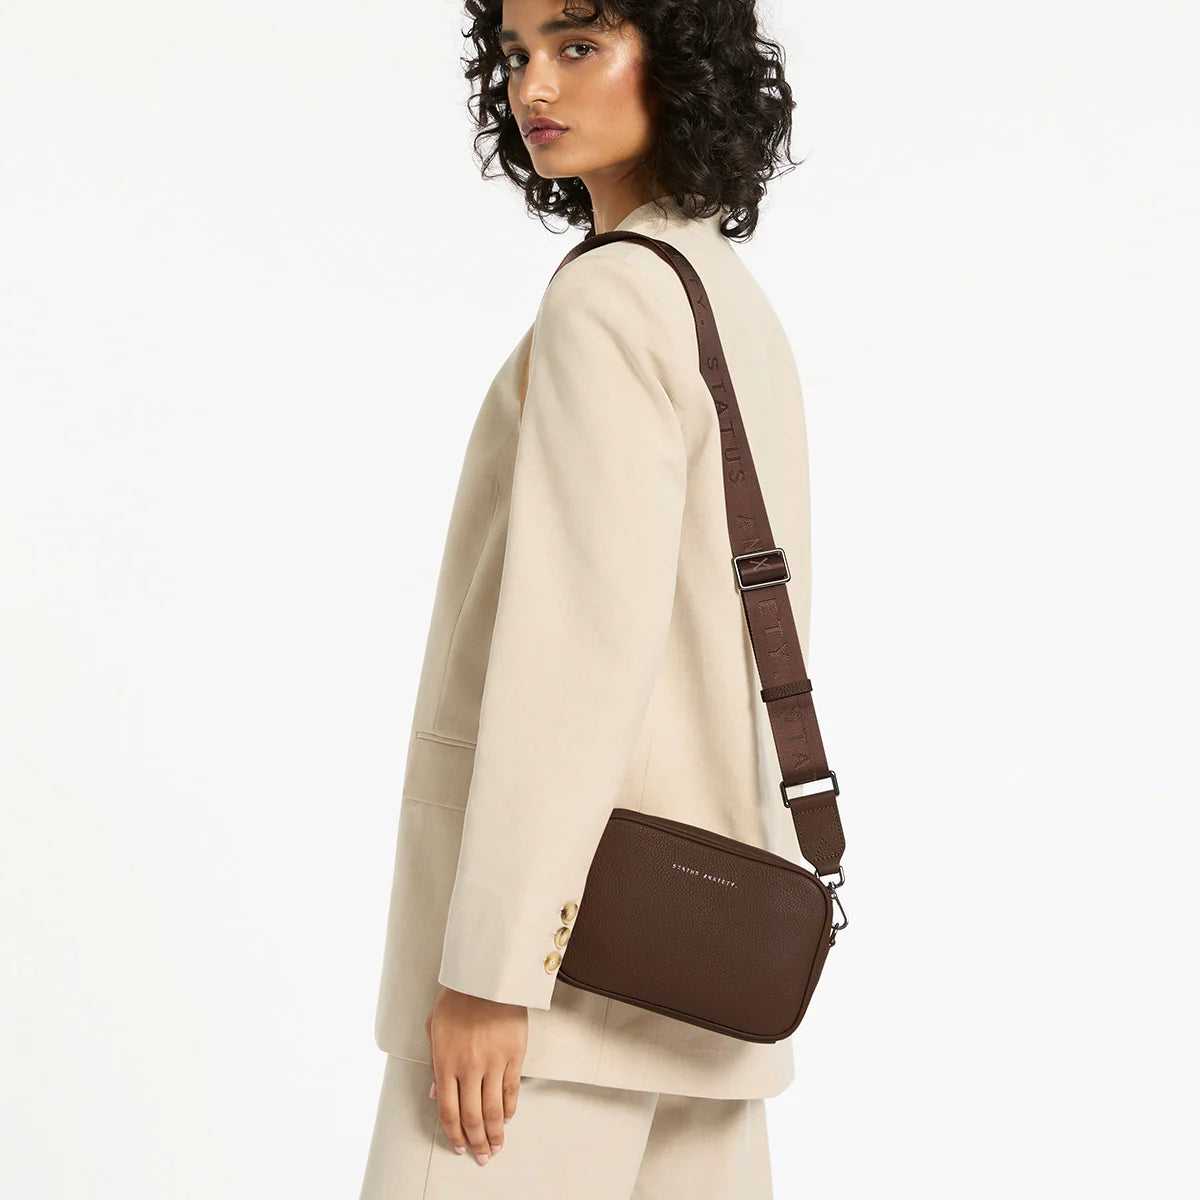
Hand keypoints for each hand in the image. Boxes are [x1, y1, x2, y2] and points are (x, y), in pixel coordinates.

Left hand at [424, 985, 528, 1164]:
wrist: (486, 975)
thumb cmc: (458, 997)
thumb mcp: (434, 1028)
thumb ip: (434, 1063)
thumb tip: (436, 1093)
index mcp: (445, 1062)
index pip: (448, 1111)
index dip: (454, 1134)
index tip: (459, 1146)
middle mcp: (469, 1067)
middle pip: (472, 1116)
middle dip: (477, 1141)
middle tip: (482, 1155)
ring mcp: (493, 1062)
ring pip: (494, 1109)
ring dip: (495, 1132)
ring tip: (497, 1146)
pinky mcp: (514, 1054)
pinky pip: (512, 1090)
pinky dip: (510, 1108)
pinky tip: (508, 1117)